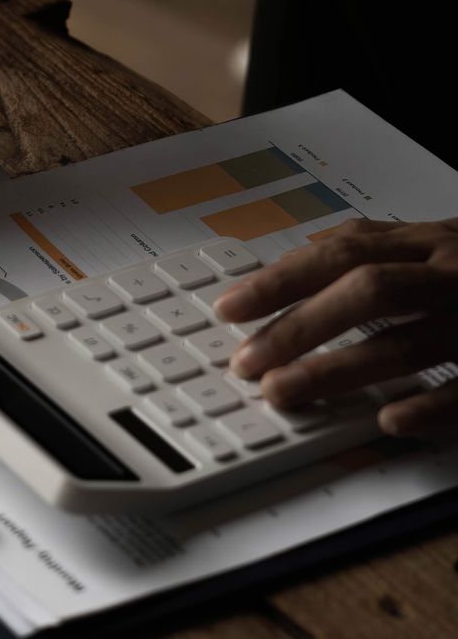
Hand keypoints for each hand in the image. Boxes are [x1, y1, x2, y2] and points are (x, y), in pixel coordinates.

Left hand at [218, 219, 457, 437]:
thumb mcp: (432, 247)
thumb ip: (370, 252)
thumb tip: (287, 270)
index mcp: (430, 244)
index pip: (343, 254)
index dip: (282, 280)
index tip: (229, 309)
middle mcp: (456, 274)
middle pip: (368, 291)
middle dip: (301, 327)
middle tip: (247, 363)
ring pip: (411, 342)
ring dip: (341, 370)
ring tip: (285, 392)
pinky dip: (432, 405)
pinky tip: (389, 420)